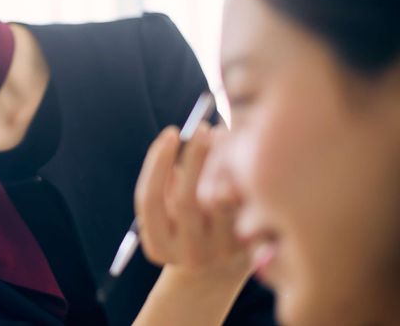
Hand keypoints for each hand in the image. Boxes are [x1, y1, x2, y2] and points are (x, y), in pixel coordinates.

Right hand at [134, 124, 249, 278]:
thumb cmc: (186, 226)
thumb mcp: (167, 212)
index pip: (150, 200)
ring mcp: (220, 255)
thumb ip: (167, 181)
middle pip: (186, 201)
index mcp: (158, 246)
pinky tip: (245, 156)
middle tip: (202, 126)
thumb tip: (182, 136)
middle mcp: (187, 254)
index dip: (157, 162)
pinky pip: (245, 205)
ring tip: (226, 136)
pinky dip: (242, 177)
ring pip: (220, 202)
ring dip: (222, 164)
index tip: (170, 132)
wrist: (217, 273)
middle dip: (193, 158)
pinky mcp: (250, 249)